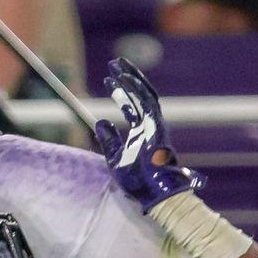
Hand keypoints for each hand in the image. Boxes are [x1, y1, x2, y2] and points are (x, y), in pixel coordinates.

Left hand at [92, 59, 204, 210]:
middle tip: (114, 64)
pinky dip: (137, 89)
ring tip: (116, 65)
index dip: (120, 93)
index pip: (132, 107)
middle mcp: (150, 125)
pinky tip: (125, 78)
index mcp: (143, 133)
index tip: (107, 81)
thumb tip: (99, 121)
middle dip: (127, 78)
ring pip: (144, 94)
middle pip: (140, 95)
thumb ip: (109, 139)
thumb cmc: (138, 181)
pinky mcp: (157, 126)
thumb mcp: (115, 158)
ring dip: (130, 78)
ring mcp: (155, 125)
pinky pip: (148, 102)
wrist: (154, 193)